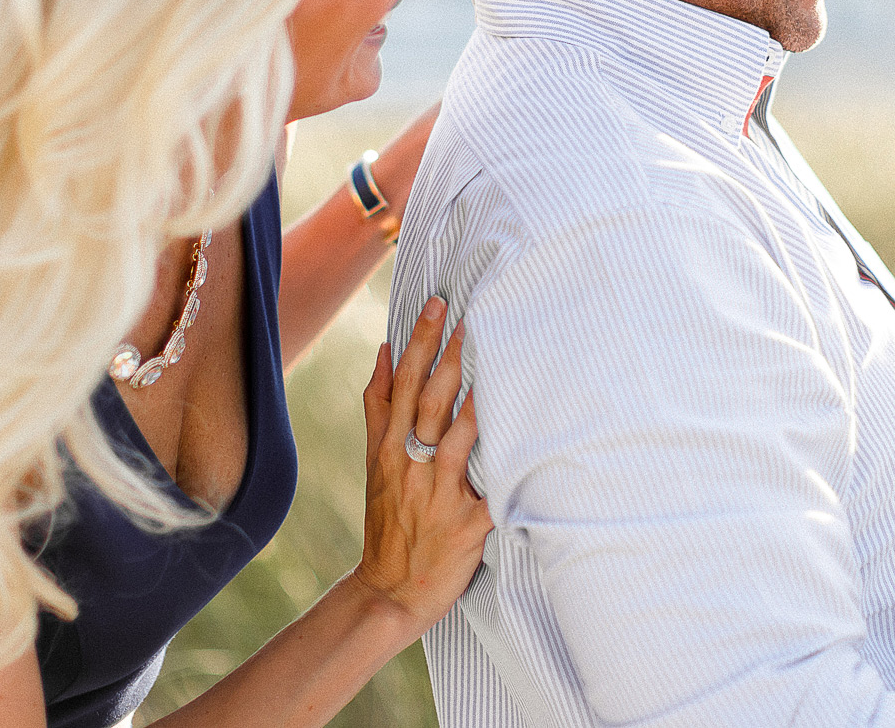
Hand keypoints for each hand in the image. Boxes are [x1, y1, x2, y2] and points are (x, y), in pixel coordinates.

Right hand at [353, 297, 492, 633]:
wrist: (390, 590)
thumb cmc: (389, 519)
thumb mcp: (375, 462)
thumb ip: (379, 407)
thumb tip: (386, 350)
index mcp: (389, 448)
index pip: (404, 384)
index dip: (419, 341)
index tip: (436, 303)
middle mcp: (411, 466)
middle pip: (430, 401)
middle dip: (449, 356)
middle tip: (472, 314)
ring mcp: (439, 494)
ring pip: (458, 436)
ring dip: (474, 397)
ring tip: (494, 359)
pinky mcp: (467, 524)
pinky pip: (490, 489)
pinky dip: (503, 466)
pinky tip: (520, 440)